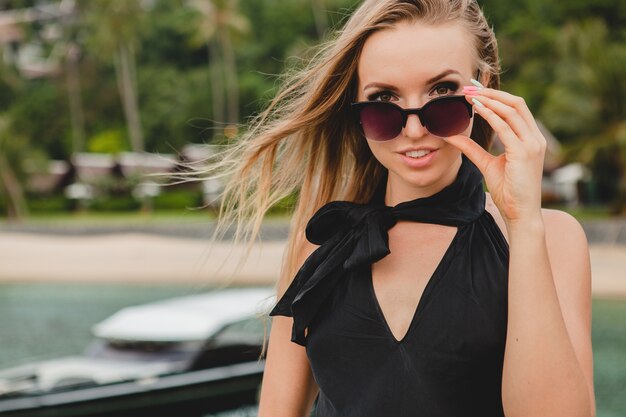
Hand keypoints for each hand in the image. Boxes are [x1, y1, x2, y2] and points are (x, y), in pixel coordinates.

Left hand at [445, 88, 546, 227]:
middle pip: (516, 103)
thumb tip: (451, 136)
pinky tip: (476, 109)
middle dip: (491, 93)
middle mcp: (535, 138)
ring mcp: (532, 144)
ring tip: (469, 95)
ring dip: (489, 100)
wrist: (520, 213)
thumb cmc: (508, 191)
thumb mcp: (487, 164)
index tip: (474, 91)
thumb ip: (471, 149)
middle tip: (468, 88)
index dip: (495, 96)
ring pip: (511, 110)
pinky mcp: (524, 152)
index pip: (515, 108)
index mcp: (530, 139)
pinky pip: (505, 127)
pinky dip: (490, 114)